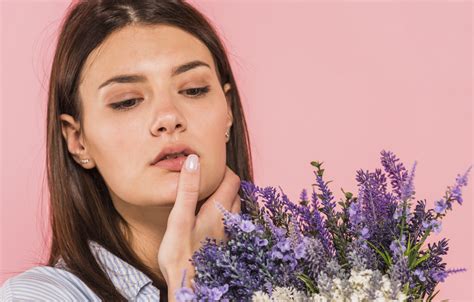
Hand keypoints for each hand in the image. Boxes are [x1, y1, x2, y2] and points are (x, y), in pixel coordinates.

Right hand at [157, 154, 240, 295]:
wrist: (187, 287)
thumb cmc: (180, 255)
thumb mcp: (179, 218)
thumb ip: (187, 189)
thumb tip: (194, 160)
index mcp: (219, 210)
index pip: (232, 179)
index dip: (223, 169)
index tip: (208, 165)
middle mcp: (228, 220)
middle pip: (235, 192)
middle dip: (224, 181)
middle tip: (207, 178)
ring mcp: (228, 233)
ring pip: (234, 207)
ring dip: (225, 196)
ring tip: (208, 194)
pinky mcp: (224, 243)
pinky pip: (229, 220)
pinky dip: (223, 211)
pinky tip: (208, 217)